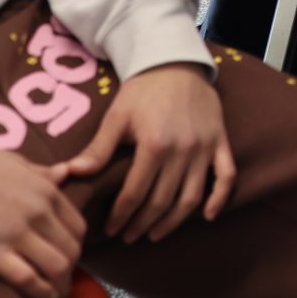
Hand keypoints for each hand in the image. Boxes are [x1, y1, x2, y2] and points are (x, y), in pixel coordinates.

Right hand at [0, 116, 84, 297]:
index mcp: (46, 190)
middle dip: (71, 269)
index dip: (76, 246)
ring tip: (56, 293)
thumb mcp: (16, 162)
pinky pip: (27, 279)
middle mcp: (38, 212)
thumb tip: (66, 173)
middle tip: (61, 279)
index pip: (78, 227)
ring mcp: (16, 233)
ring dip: (60, 285)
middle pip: (71, 251)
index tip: (67, 255)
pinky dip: (41, 293)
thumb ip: (43, 173)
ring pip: (57, 267)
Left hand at [51, 63, 235, 244]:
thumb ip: (98, 148)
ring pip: (192, 197)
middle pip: (162, 201)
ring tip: (156, 233)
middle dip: (142, 224)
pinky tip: (206, 217)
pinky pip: (226, 175)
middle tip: (129, 236)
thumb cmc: (142, 89)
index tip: (111, 229)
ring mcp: (204, 148)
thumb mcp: (116, 116)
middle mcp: (182, 150)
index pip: (134, 194)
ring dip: (173, 221)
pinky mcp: (220, 141)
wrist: (175, 61)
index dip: (121, 216)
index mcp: (154, 145)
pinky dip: (219, 199)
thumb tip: (71, 173)